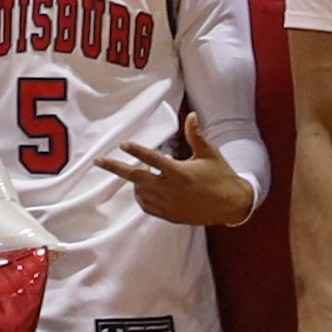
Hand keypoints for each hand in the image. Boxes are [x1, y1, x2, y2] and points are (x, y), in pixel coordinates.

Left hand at [104, 111, 256, 228]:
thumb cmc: (221, 176)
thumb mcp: (209, 154)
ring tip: (136, 173)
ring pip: (140, 192)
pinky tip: (143, 190)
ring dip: (134, 182)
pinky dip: (142, 198)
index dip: (136, 150)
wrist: (231, 205)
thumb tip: (191, 116)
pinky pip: (148, 207)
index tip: (123, 144)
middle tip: (100, 161)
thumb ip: (195, 136)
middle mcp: (169, 189)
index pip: (151, 158)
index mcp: (178, 171)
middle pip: (135, 177)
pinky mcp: (170, 215)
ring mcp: (168, 204)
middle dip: (115, 168)